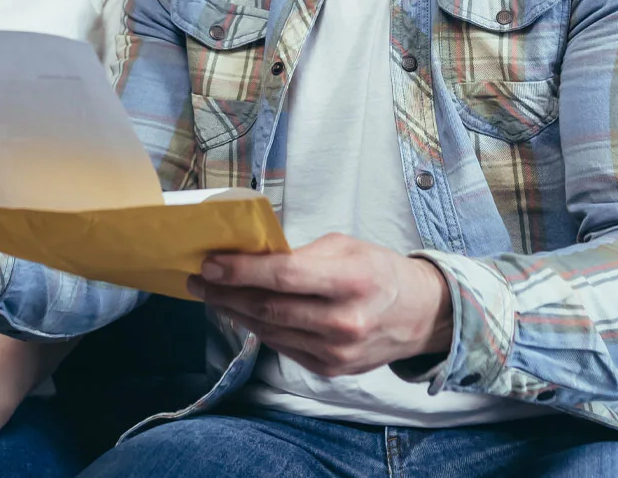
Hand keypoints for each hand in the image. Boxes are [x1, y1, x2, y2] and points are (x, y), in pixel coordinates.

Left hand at [187, 233, 452, 377]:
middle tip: (198, 280)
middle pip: (269, 308)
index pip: (284, 276)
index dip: (241, 271)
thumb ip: (300, 255)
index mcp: (352, 280)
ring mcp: (336, 352)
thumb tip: (248, 258)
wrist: (419, 316)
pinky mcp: (329, 370)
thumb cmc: (378, 271)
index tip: (210, 263)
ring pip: (269, 331)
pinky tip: (243, 314)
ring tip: (213, 295)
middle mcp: (344, 321)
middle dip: (226, 293)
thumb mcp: (346, 247)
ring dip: (235, 312)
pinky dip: (258, 329)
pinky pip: (282, 347)